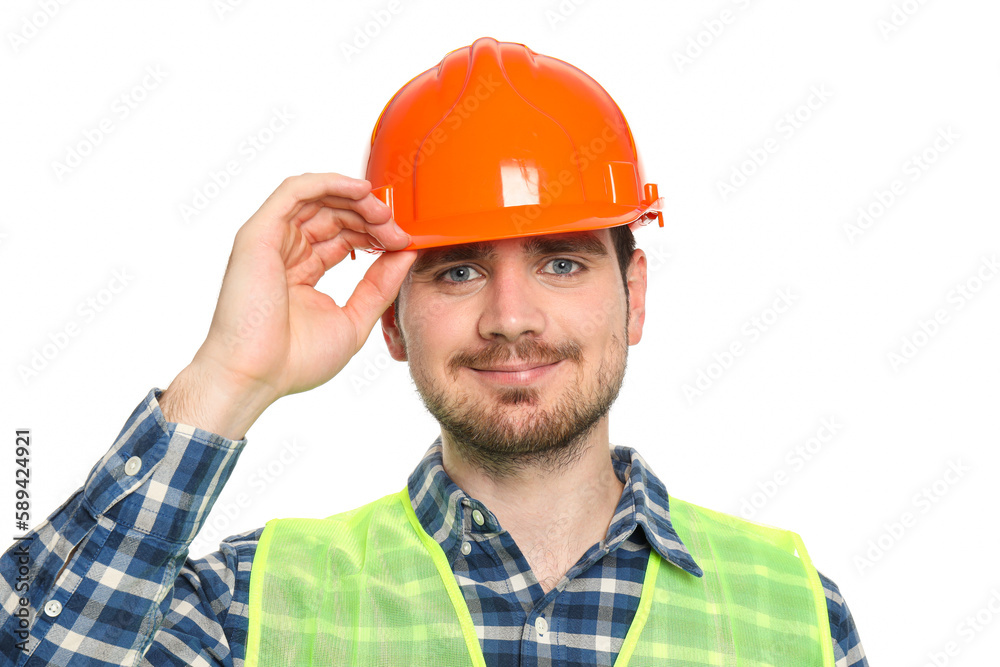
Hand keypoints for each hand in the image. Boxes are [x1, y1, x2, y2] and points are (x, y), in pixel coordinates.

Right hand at [162, 173, 415, 437]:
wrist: (256, 375)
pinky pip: (295, 190)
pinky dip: (329, 182)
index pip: (343, 236)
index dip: (375, 233)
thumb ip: (380, 286)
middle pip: (334, 213)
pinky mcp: (259, 233)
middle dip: (371, 216)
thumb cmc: (294, 360)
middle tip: (398, 230)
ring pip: (318, 197)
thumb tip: (407, 253)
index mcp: (303, 272)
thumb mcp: (354, 320)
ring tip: (384, 213)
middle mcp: (286, 251)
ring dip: (356, 199)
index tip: (404, 243)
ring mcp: (271, 240)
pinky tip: (360, 190)